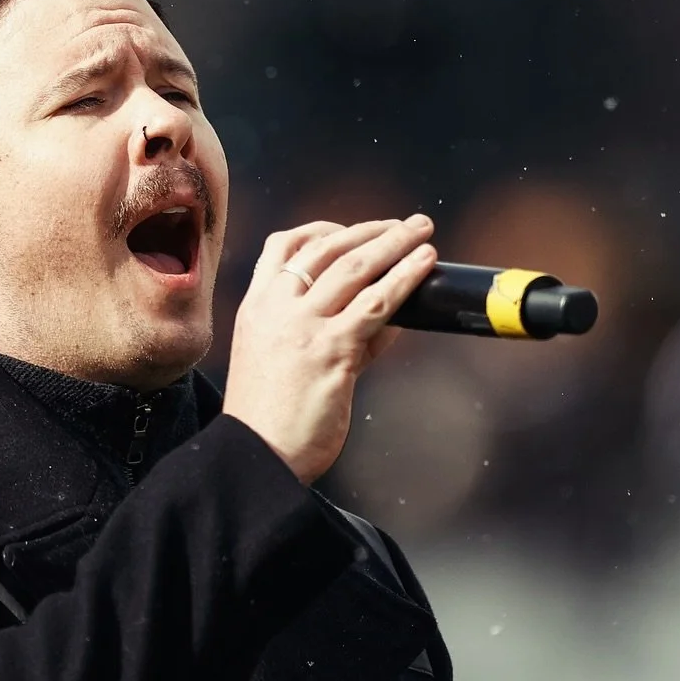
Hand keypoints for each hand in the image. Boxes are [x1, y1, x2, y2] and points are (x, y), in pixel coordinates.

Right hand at [221, 215, 436, 484]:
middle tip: (405, 225)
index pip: (282, 247)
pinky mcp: (331, 350)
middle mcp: (275, 309)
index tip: (351, 230)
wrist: (257, 455)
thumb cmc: (271, 420)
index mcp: (255, 308)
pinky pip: (376, 303)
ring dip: (395, 243)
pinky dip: (404, 278)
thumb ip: (326, 333)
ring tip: (423, 232)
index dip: (321, 229)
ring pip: (354, 266)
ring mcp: (302, 327)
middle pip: (326, 248)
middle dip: (372, 230)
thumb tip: (383, 315)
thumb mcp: (281, 363)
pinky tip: (424, 266)